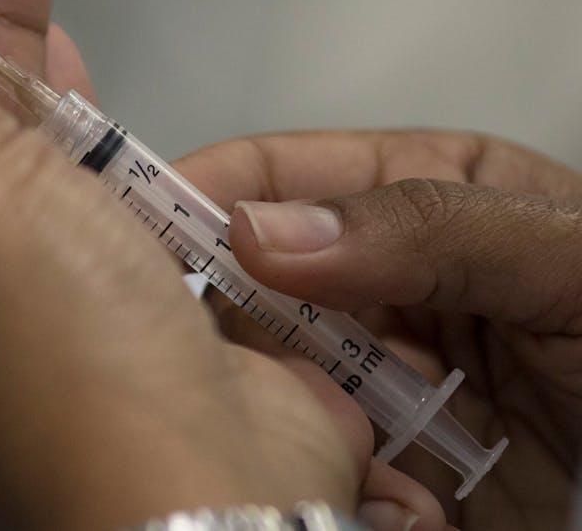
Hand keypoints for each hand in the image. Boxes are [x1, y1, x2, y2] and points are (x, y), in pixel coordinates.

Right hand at [176, 130, 581, 529]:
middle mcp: (391, 287)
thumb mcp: (575, 259)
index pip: (280, 175)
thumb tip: (264, 232)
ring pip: (278, 386)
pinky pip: (324, 471)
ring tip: (369, 445)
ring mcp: (391, 384)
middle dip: (250, 326)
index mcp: (425, 197)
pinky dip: (338, 485)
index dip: (205, 192)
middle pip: (258, 287)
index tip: (137, 230)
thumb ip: (430, 227)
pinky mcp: (399, 475)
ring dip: (298, 416)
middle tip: (272, 367)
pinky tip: (407, 499)